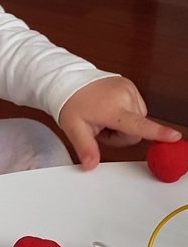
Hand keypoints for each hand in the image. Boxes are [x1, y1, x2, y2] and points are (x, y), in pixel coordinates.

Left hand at [59, 76, 180, 169]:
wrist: (70, 81)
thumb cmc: (72, 103)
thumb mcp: (74, 128)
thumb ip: (85, 148)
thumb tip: (90, 165)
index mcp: (111, 108)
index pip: (138, 124)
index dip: (157, 132)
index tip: (174, 136)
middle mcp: (124, 96)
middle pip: (136, 132)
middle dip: (120, 135)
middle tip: (101, 126)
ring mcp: (129, 89)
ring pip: (138, 121)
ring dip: (124, 124)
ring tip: (105, 115)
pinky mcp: (131, 86)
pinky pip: (136, 110)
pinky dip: (126, 113)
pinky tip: (111, 108)